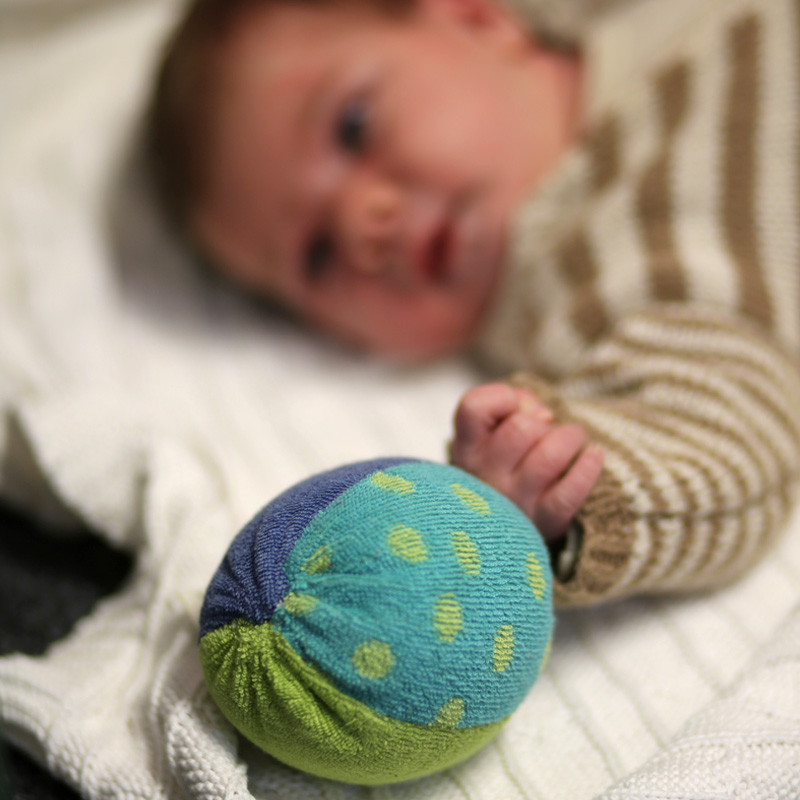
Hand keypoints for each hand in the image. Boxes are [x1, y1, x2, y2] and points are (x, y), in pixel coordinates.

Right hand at [450, 383, 603, 542]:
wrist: (504, 525)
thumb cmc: (506, 462)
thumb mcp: (494, 430)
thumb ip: (515, 404)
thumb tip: (543, 415)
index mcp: (467, 447)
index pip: (474, 406)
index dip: (502, 397)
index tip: (516, 409)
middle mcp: (484, 475)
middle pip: (521, 428)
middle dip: (543, 421)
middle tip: (547, 431)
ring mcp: (513, 501)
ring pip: (549, 456)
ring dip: (570, 438)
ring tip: (573, 439)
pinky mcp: (543, 521)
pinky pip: (569, 493)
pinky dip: (588, 468)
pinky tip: (594, 454)